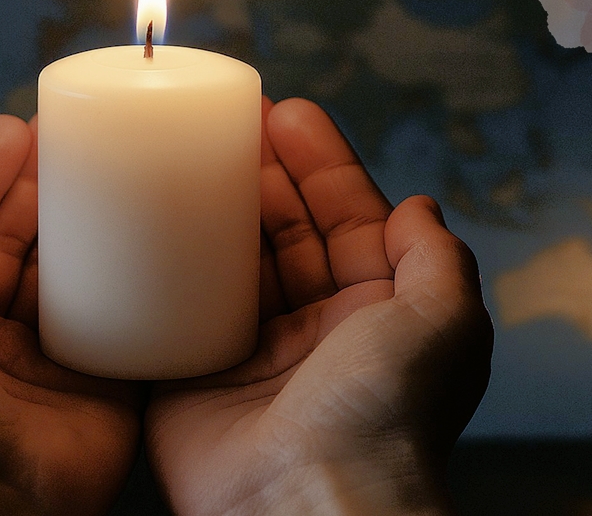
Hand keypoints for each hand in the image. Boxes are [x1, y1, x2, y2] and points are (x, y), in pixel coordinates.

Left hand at [0, 115, 139, 515]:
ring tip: (112, 166)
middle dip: (40, 185)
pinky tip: (146, 235)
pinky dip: (131, 280)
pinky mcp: (99, 381)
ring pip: (67, 272)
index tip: (13, 129)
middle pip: (16, 240)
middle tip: (72, 136)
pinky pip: (119, 319)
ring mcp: (42, 357)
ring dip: (86, 220)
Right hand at [146, 98, 492, 515]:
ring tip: (186, 149)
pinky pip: (175, 307)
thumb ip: (438, 259)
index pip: (348, 218)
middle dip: (261, 171)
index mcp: (374, 315)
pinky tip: (148, 218)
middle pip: (283, 229)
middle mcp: (314, 329)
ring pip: (229, 259)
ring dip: (211, 204)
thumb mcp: (443, 326)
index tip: (289, 114)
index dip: (322, 164)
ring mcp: (250, 350)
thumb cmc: (384, 421)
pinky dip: (162, 263)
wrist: (307, 504)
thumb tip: (420, 207)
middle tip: (229, 119)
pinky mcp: (191, 373)